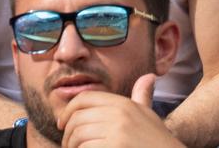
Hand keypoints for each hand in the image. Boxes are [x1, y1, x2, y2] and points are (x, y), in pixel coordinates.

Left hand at [59, 74, 183, 147]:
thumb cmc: (156, 141)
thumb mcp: (148, 115)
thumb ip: (142, 96)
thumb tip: (149, 77)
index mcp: (124, 104)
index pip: (85, 98)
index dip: (68, 110)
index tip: (62, 124)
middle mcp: (120, 114)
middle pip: (77, 118)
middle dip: (68, 134)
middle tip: (69, 146)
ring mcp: (117, 132)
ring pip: (77, 136)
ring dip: (72, 147)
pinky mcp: (114, 147)